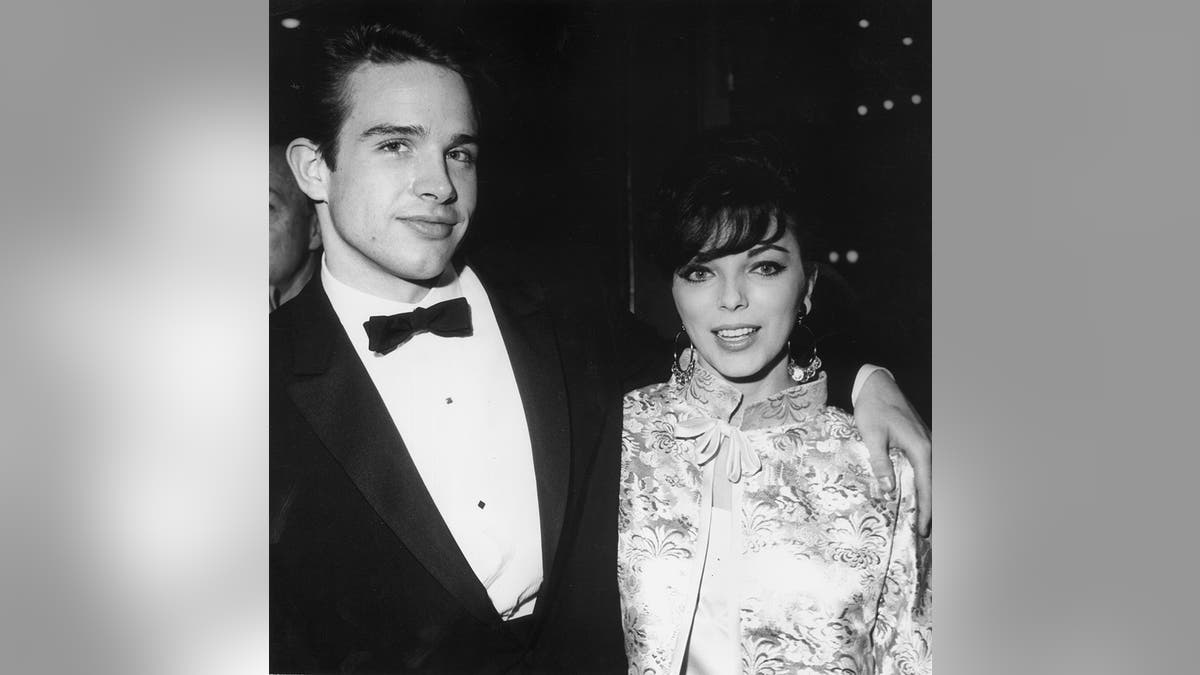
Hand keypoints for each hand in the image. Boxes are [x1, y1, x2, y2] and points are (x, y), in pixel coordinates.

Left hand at [854, 370, 931, 535]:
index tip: (923, 529)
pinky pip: (926, 467)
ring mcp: (926, 443)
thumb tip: (888, 491)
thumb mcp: (872, 437)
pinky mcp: (920, 441)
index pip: (927, 486)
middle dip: (932, 508)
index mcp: (920, 448)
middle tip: (925, 532)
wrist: (876, 385)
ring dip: (929, 497)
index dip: (926, 509)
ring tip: (923, 518)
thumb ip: (881, 464)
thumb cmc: (873, 408)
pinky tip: (917, 494)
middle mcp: (929, 446)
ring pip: (932, 476)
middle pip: (934, 484)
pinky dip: (925, 483)